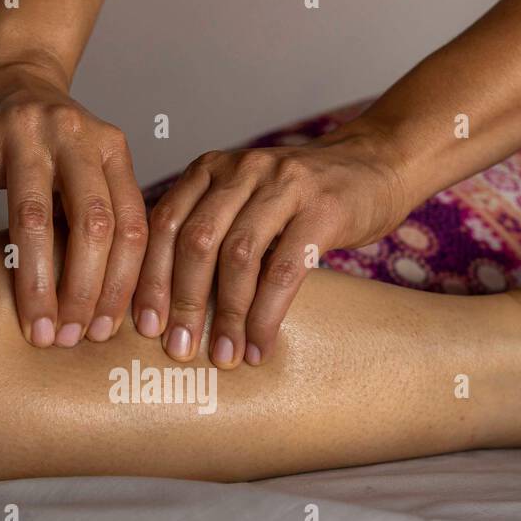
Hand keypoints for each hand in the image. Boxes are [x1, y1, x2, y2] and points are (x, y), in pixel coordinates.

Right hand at [0, 48, 146, 346]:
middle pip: (93, 226)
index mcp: (112, 150)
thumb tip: (115, 314)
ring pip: (33, 220)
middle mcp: (75, 136)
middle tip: (69, 341)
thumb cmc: (48, 146)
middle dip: (85, 293)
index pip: (132, 227)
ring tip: (33, 332)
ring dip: (35, 285)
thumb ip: (103, 220)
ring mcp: (22, 133)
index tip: (109, 334)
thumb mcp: (89, 170)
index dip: (124, 286)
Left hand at [133, 132, 406, 365]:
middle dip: (183, 302)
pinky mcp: (323, 208)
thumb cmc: (301, 199)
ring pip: (237, 256)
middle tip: (178, 350)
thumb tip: (166, 308)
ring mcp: (283, 185)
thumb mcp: (245, 202)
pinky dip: (267, 315)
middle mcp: (241, 170)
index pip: (164, 224)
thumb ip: (209, 234)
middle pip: (195, 240)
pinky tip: (261, 346)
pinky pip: (285, 269)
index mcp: (210, 170)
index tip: (143, 327)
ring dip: (226, 315)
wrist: (377, 164)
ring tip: (224, 356)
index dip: (150, 278)